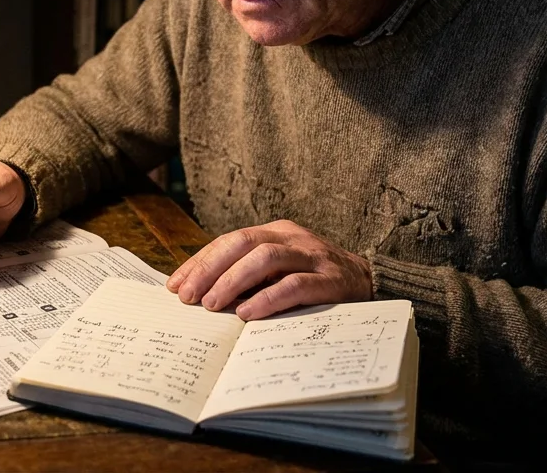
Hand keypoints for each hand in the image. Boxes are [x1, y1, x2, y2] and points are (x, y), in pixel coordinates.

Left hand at [166, 219, 371, 319]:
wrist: (371, 282)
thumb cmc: (314, 280)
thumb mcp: (280, 271)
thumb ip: (248, 277)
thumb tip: (201, 295)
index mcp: (275, 232)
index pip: (229, 241)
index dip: (200, 262)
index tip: (176, 285)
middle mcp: (292, 237)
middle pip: (243, 242)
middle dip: (211, 269)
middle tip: (189, 296)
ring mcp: (313, 256)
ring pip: (266, 258)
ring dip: (234, 281)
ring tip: (212, 304)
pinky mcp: (331, 280)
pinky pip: (295, 285)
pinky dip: (268, 299)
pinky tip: (248, 313)